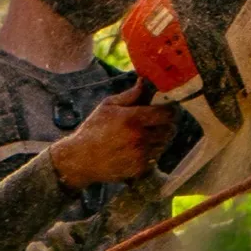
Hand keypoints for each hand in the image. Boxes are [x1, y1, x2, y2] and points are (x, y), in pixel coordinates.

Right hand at [50, 84, 178, 189]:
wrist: (80, 159)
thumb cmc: (93, 129)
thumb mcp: (108, 106)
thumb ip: (130, 95)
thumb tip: (144, 82)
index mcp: (133, 119)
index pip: (168, 114)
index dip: (170, 111)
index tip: (167, 110)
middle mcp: (140, 137)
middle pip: (170, 130)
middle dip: (166, 125)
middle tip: (157, 124)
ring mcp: (141, 155)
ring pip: (164, 145)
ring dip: (159, 140)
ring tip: (144, 137)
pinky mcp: (139, 169)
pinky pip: (155, 159)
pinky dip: (150, 154)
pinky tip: (137, 150)